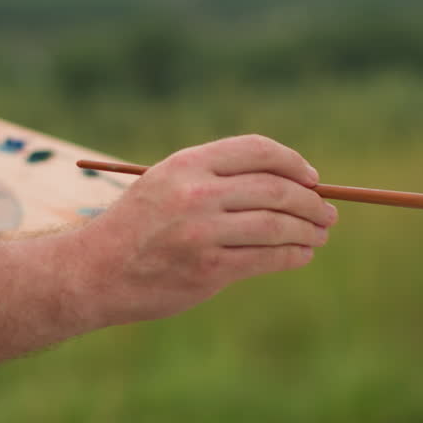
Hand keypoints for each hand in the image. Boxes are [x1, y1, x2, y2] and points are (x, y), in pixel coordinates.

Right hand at [0, 134, 334, 376]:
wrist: (94, 271)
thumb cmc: (138, 227)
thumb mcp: (168, 184)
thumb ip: (216, 179)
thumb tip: (288, 184)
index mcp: (188, 163)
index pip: (257, 150)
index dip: (292, 162)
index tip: (311, 178)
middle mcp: (197, 193)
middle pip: (275, 189)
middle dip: (311, 201)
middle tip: (328, 212)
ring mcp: (203, 232)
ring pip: (277, 225)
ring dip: (308, 230)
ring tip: (321, 235)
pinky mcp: (208, 269)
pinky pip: (266, 258)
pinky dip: (292, 256)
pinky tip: (301, 255)